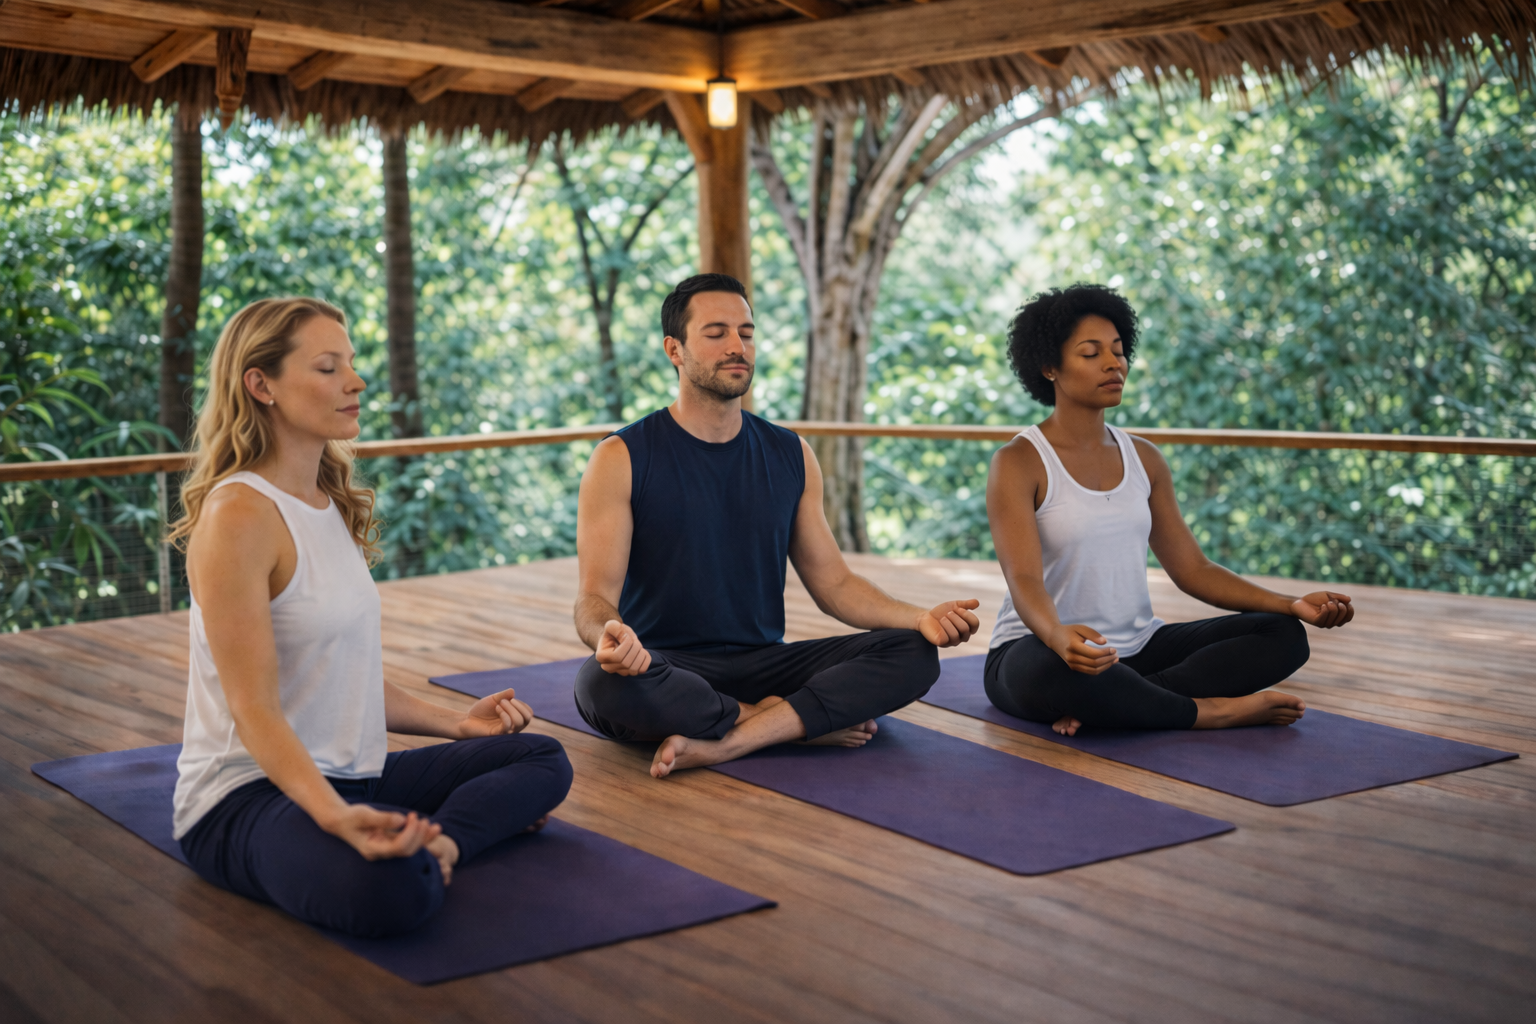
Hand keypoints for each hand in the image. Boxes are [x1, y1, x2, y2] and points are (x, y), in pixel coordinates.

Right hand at [324, 803, 439, 861]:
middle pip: (407, 851)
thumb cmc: (351, 817)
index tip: (413, 817)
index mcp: (373, 850)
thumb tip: (402, 820)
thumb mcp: (364, 815)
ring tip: (436, 827)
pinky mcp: (389, 842)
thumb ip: (382, 819)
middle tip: (426, 821)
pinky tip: (426, 826)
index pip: (398, 847)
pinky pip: (407, 842)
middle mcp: (381, 852)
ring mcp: (385, 848)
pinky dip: (418, 835)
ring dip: (424, 838)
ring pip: (410, 848)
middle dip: (420, 837)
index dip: (410, 834)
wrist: (341, 820)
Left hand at [459, 688, 535, 736]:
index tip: (509, 698)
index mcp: (514, 718)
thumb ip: (504, 695)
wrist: (466, 720)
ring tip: (499, 705)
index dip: (522, 704)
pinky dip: (505, 714)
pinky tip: (497, 709)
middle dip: (519, 706)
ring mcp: (506, 731)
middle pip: (528, 718)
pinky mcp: (497, 735)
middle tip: (505, 701)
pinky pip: (508, 726)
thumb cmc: (481, 711)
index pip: (528, 713)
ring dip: (511, 709)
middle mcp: (513, 726)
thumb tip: (513, 691)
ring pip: (519, 722)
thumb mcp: (494, 699)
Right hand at [595, 619, 651, 674]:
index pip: (618, 656)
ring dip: (641, 654)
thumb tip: (624, 637)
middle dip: (635, 648)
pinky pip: (642, 669)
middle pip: (627, 663)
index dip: (627, 643)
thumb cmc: (614, 633)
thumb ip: (615, 627)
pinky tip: (642, 652)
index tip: (626, 635)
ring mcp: (619, 672)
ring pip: (635, 669)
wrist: (617, 639)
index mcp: (601, 656)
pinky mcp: (630, 672)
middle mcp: (608, 667)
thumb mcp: (612, 625)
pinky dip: (646, 659)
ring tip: (637, 646)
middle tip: (634, 640)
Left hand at [916, 599, 981, 646]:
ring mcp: (953, 642)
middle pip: (965, 629)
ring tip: (942, 618)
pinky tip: (939, 623)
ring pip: (957, 634)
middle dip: (956, 618)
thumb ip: (966, 604)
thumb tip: (977, 602)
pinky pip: (948, 638)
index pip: (975, 623)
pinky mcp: (943, 644)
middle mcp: (962, 637)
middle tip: (948, 613)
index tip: (957, 608)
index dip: (967, 614)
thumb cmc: (941, 612)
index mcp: (968, 628)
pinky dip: (944, 627)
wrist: (926, 617)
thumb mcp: (954, 605)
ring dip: (949, 622)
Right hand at [1048, 623, 1118, 674]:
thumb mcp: (1080, 628)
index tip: (1113, 649)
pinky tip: (1107, 664)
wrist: (1054, 638)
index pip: (1093, 654)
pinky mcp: (1073, 667)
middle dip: (1108, 660)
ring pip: (1093, 670)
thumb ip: (1093, 634)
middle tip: (1116, 654)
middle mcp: (1071, 657)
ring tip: (1114, 660)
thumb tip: (1104, 642)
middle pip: (1094, 663)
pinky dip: (1100, 669)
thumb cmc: (1069, 631)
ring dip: (1106, 666)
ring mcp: (1071, 664)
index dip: (1106, 653)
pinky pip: (1089, 672)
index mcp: (1073, 646)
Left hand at [1291, 590, 1354, 628]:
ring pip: (1335, 619)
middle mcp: (1332, 622)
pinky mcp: (1317, 622)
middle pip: (1344, 618)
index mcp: (1337, 616)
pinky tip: (1322, 606)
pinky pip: (1325, 618)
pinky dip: (1325, 611)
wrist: (1300, 601)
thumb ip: (1339, 597)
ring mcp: (1324, 623)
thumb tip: (1349, 600)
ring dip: (1333, 609)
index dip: (1350, 610)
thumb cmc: (1315, 599)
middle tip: (1334, 601)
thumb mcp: (1329, 595)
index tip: (1344, 602)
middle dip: (1342, 609)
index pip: (1348, 617)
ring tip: (1327, 602)